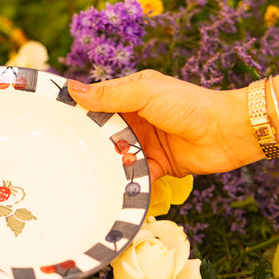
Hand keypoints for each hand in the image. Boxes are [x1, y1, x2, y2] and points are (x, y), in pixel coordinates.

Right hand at [68, 70, 258, 182]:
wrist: (227, 133)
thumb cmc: (189, 105)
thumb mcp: (146, 94)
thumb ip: (110, 94)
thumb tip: (72, 89)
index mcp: (131, 94)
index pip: (96, 102)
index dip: (77, 111)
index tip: (50, 122)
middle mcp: (136, 118)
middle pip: (102, 133)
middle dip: (89, 143)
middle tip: (64, 154)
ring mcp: (145, 143)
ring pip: (116, 156)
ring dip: (108, 163)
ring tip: (90, 172)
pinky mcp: (157, 166)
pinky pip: (135, 176)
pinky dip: (127, 182)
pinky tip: (114, 188)